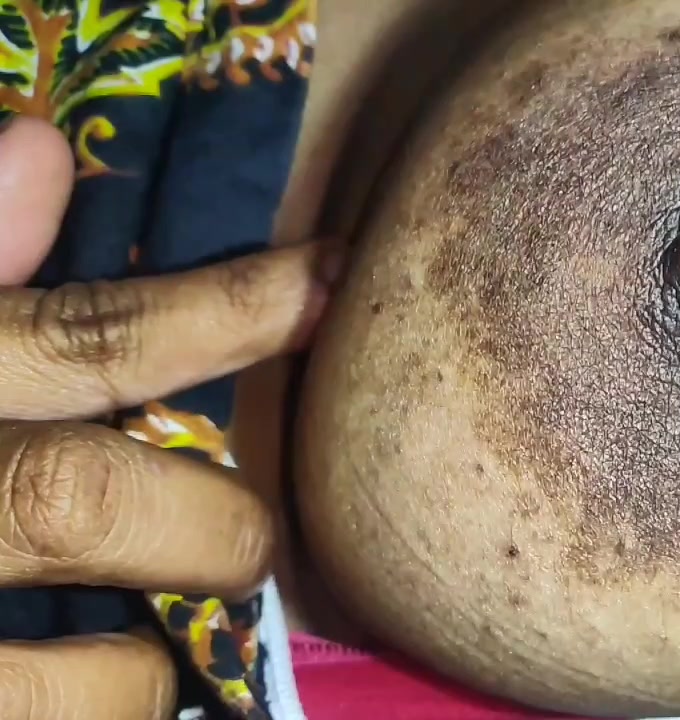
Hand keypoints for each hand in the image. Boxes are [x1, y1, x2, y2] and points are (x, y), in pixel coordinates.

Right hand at [0, 116, 338, 718]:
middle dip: (205, 528)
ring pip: (87, 678)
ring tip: (145, 653)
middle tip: (238, 541)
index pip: (80, 337)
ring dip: (142, 672)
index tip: (327, 283)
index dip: (220, 311)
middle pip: (85, 502)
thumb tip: (40, 156)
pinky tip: (95, 697)